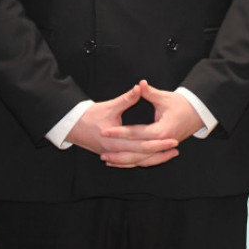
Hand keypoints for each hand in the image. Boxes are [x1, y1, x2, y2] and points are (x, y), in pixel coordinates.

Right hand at [65, 84, 179, 167]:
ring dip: (153, 159)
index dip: (159, 142)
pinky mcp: (111, 155)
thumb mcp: (110, 105)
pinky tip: (152, 159)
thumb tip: (141, 86)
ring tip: (169, 155)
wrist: (72, 125)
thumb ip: (127, 98)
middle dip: (160, 153)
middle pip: (142, 156)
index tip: (173, 139)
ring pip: (136, 162)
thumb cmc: (90, 114)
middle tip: (176, 148)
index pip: (142, 144)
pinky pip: (129, 162)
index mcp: (115, 140)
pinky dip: (141, 161)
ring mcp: (112, 155)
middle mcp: (115, 151)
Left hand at [98, 80, 203, 168]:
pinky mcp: (162, 149)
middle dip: (118, 152)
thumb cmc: (182, 104)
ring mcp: (163, 148)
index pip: (135, 133)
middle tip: (101, 153)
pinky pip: (146, 159)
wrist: (198, 112)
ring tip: (107, 160)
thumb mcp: (165, 98)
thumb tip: (140, 84)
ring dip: (123, 161)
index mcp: (161, 131)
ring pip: (140, 159)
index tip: (105, 131)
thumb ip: (149, 93)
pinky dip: (133, 162)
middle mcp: (161, 143)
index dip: (119, 132)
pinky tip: (121, 162)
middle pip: (136, 152)